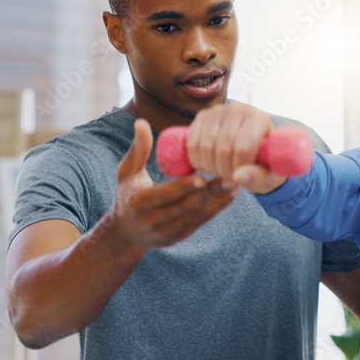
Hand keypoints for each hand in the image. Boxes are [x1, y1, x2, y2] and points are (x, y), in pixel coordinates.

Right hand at [109, 119, 237, 250]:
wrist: (125, 233)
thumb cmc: (127, 194)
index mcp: (138, 203)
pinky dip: (216, 209)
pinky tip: (229, 196)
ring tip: (234, 184)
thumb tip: (141, 122)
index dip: (184, 187)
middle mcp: (152, 221)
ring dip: (217, 201)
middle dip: (209, 193)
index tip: (203, 176)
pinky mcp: (178, 237)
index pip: (165, 194)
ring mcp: (166, 232)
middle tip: (230, 178)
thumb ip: (138, 150)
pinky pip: (200, 222)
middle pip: (185, 207)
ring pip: (195, 216)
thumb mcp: (126, 173)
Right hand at [185, 103, 288, 193]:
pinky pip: (192, 143)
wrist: (250, 146)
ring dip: (209, 167)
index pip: (243, 148)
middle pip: (223, 149)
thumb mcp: (269, 173)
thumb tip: (238, 177)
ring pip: (205, 146)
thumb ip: (259, 177)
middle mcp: (237, 109)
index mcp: (258, 119)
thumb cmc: (263, 162)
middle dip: (223, 170)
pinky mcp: (202, 116)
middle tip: (229, 178)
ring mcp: (217, 111)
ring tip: (220, 171)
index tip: (240, 177)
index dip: (238, 169)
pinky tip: (207, 165)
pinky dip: (196, 160)